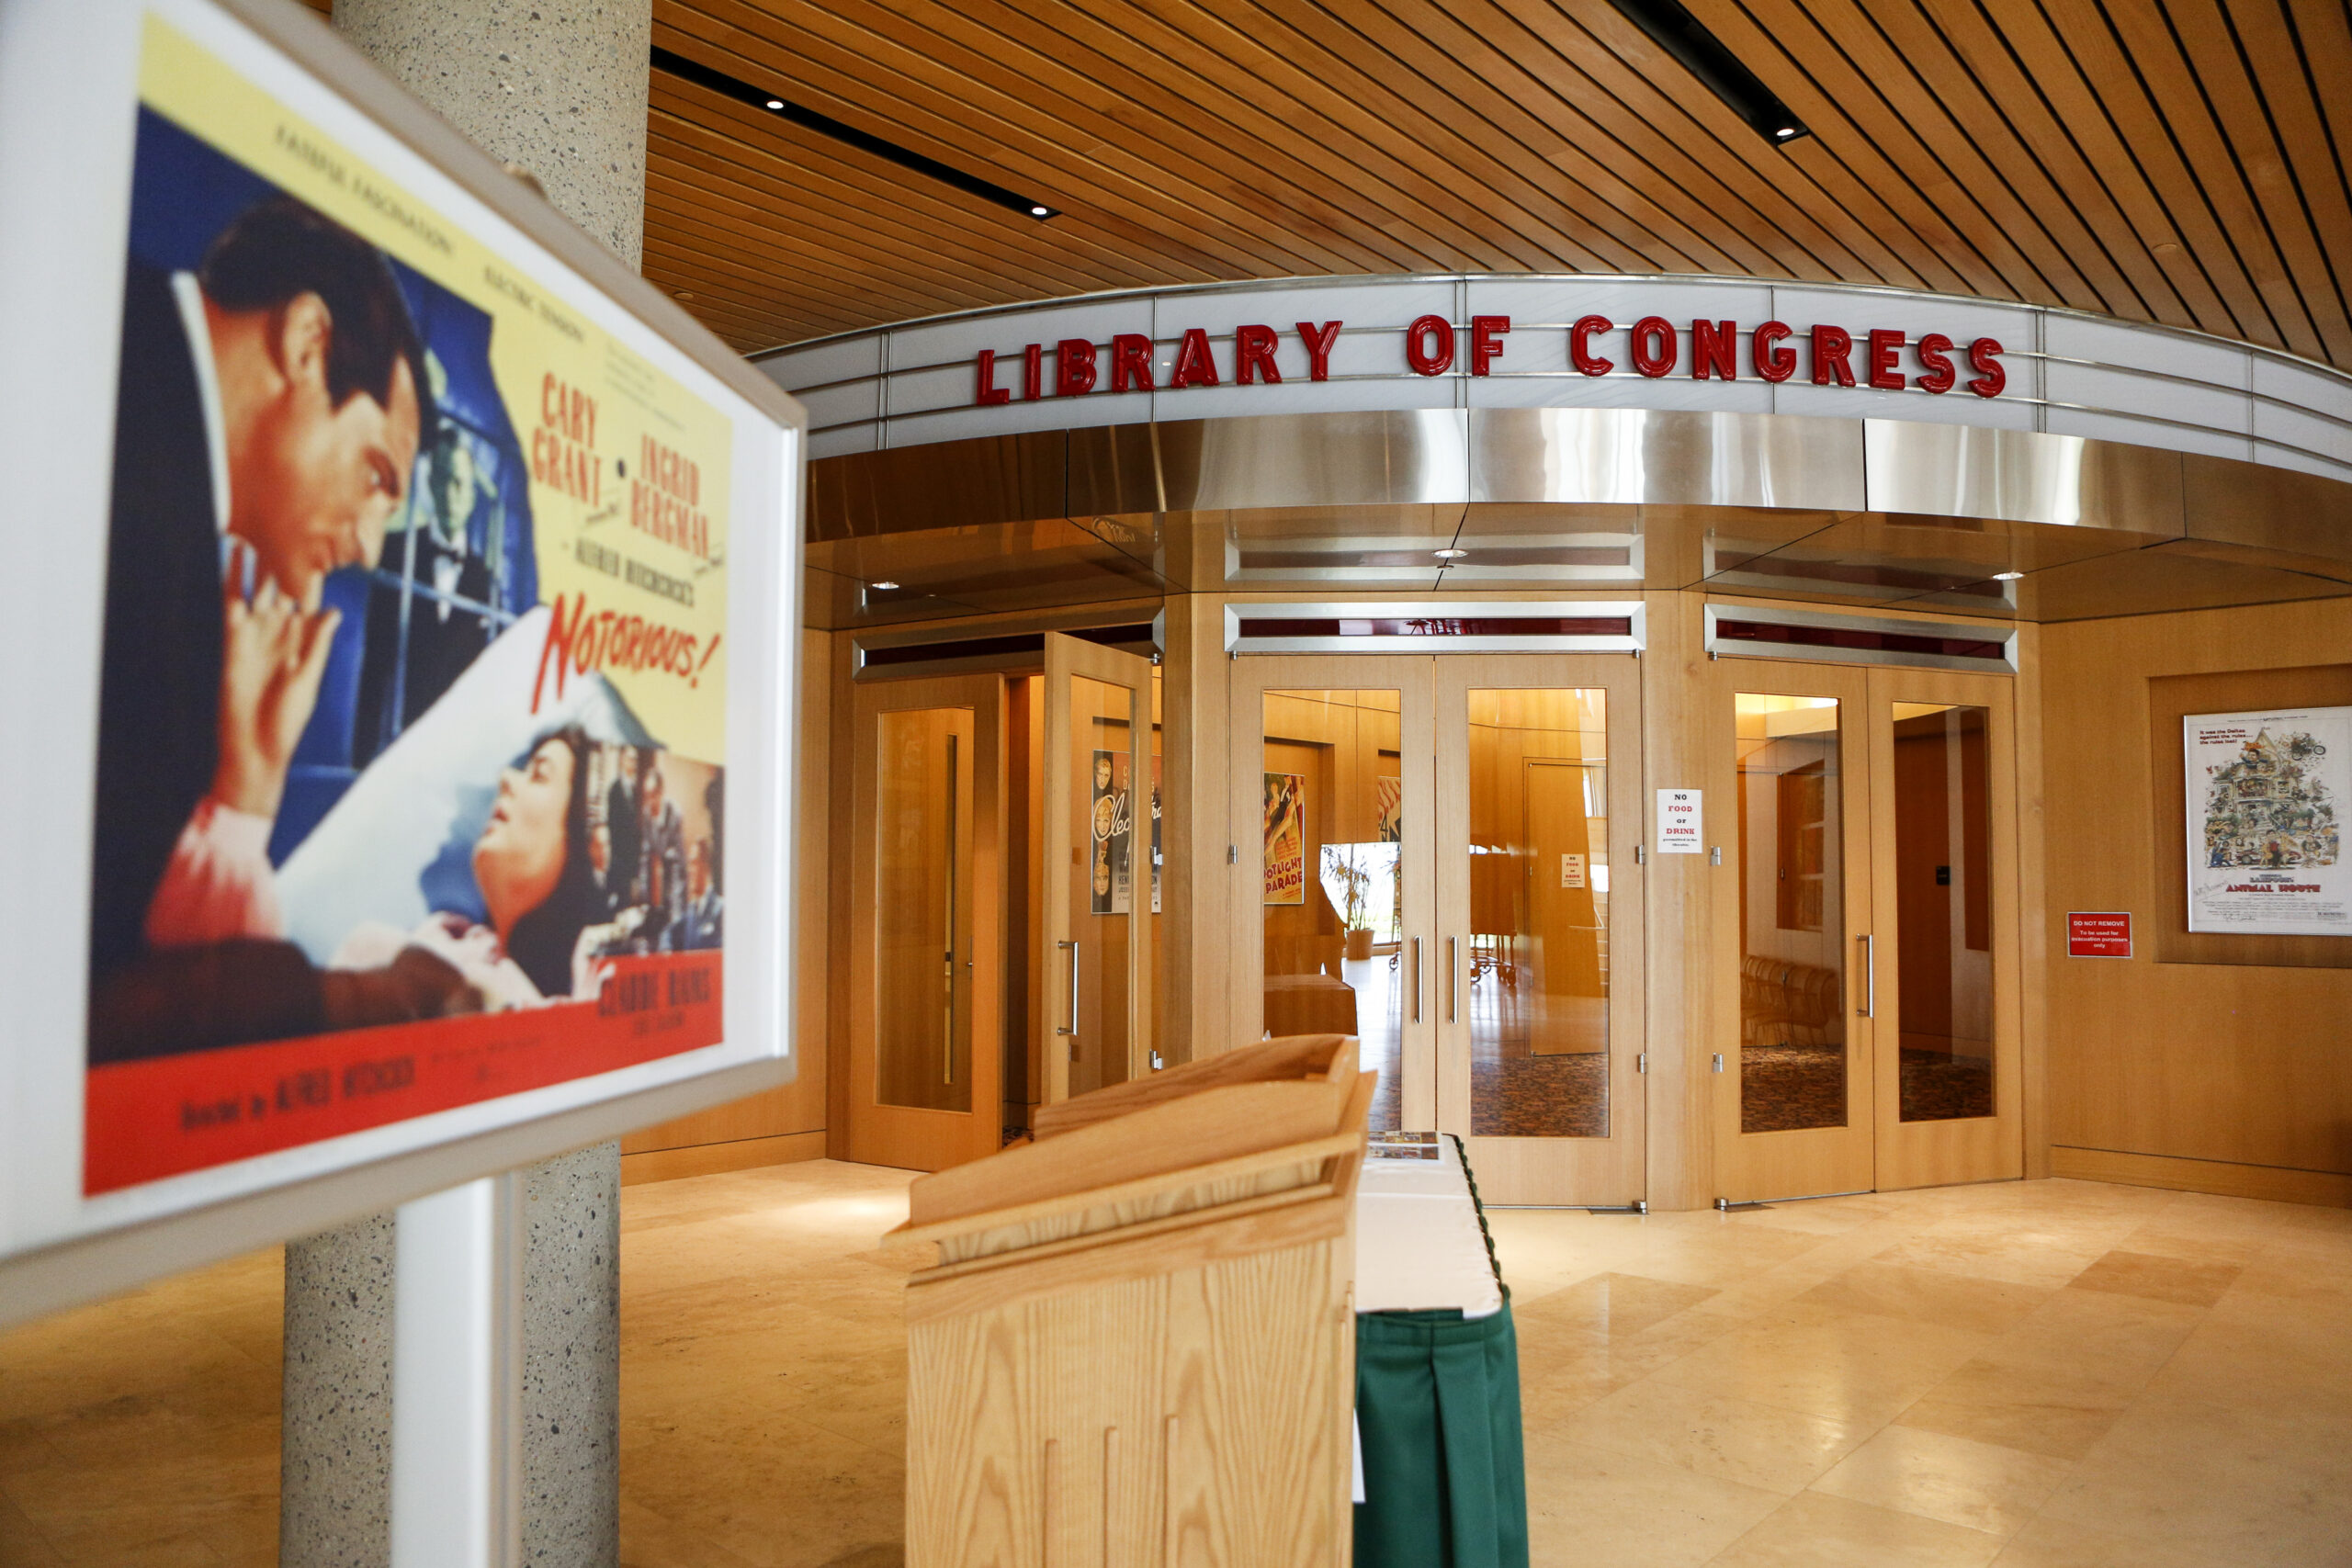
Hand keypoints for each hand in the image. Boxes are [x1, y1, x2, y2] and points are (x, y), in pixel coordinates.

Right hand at [212, 541, 340, 819]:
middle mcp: (280, 629)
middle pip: (286, 584)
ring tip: (265, 523)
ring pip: (260, 585)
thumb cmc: (287, 719)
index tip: (329, 543)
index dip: (319, 573)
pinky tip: (236, 551)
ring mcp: (256, 630)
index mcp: (305, 638)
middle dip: (290, 557)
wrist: (252, 744)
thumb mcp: (308, 680)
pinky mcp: (232, 636)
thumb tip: (332, 611)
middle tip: (295, 519)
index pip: (313, 597)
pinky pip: (232, 599)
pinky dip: (233, 576)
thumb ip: (317, 645)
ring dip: (262, 558)